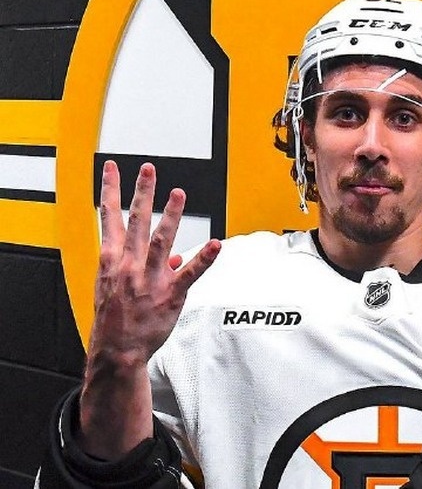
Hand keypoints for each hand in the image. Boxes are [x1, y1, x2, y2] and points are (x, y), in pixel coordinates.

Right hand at [91, 160, 220, 364]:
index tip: (112, 170)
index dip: (111, 191)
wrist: (117, 350)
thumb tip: (172, 258)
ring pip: (161, 240)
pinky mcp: (170, 293)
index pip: (109, 218)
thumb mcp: (114, 288)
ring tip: (177, 193)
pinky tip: (214, 244)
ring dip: (170, 216)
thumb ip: (139, 267)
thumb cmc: (114, 320)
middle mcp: (129, 265)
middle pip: (135, 221)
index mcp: (112, 261)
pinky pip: (190, 273)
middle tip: (148, 169)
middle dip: (141, 192)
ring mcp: (150, 278)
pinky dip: (203, 258)